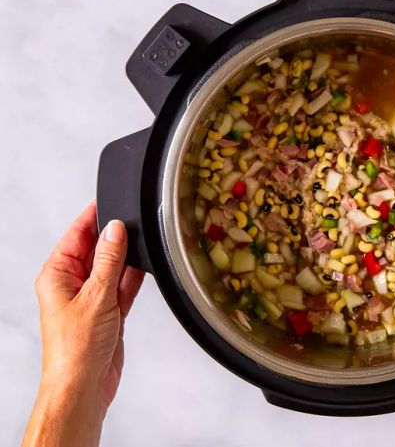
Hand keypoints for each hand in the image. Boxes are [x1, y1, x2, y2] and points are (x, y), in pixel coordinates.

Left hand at [23, 202, 144, 446]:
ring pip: (113, 266)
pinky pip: (124, 285)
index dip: (93, 217)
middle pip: (96, 249)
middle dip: (115, 238)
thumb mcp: (96, 296)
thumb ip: (109, 260)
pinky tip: (145, 268)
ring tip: (143, 246)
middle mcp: (72, 285)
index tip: (110, 200)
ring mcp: (92, 298)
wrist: (84, 385)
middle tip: (135, 224)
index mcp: (56, 276)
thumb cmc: (75, 350)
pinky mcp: (109, 311)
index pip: (76, 235)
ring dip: (127, 259)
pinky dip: (134, 278)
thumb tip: (115, 230)